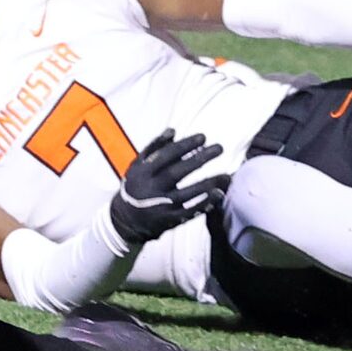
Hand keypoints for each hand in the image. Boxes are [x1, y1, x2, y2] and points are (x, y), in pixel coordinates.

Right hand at [108, 127, 225, 246]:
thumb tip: (173, 131)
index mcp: (141, 172)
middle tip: (219, 148)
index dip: (184, 145)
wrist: (125, 220)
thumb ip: (153, 148)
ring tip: (226, 175)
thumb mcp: (137, 166)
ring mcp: (160, 205)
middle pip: (177, 172)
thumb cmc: (135, 187)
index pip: (164, 155)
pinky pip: (190, 211)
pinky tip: (218, 194)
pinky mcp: (169, 220)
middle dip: (199, 159)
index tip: (203, 137)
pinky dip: (205, 203)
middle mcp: (150, 188)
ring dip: (208, 183)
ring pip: (186, 193)